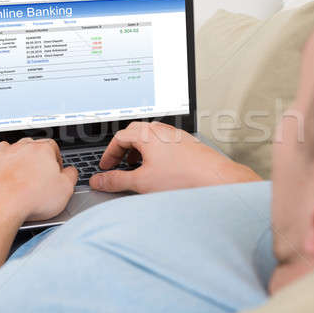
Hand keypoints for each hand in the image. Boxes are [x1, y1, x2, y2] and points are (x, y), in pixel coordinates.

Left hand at [0, 138, 77, 221]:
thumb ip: (71, 176)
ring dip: (13, 159)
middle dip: (34, 157)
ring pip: (8, 150)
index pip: (52, 146)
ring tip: (17, 174)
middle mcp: (20, 148)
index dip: (55, 159)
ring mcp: (0, 155)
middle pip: (30, 146)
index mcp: (42, 150)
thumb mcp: (65, 190)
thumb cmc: (31, 199)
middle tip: (37, 174)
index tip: (55, 171)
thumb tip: (71, 172)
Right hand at [89, 121, 260, 192]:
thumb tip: (99, 181)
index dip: (109, 153)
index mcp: (147, 133)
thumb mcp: (142, 182)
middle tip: (118, 164)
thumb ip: (116, 181)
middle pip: (134, 132)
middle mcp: (161, 130)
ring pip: (150, 137)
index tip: (105, 167)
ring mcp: (176, 135)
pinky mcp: (187, 143)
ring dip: (139, 150)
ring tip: (137, 167)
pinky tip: (159, 169)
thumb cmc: (183, 177)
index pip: (119, 137)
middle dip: (123, 148)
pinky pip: (164, 142)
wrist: (215, 179)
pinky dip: (154, 153)